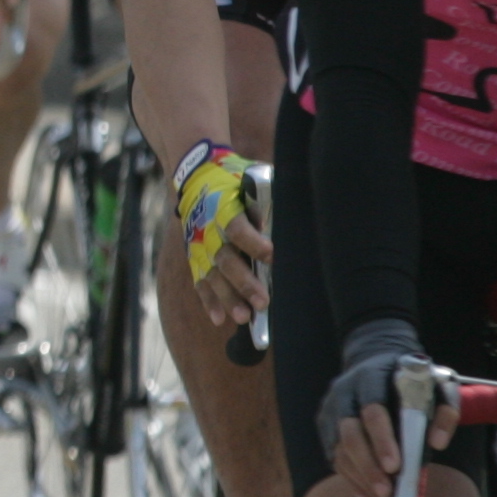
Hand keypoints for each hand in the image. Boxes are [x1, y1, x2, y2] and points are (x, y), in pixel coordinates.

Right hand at [170, 142, 275, 322]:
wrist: (196, 177)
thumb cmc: (234, 179)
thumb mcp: (251, 178)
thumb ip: (269, 195)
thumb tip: (301, 211)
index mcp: (222, 207)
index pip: (237, 228)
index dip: (253, 243)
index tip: (272, 256)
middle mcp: (208, 230)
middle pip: (225, 259)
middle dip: (244, 282)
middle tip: (263, 302)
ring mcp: (199, 246)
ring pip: (213, 276)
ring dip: (228, 298)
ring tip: (244, 318)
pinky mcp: (194, 257)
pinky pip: (200, 282)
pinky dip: (209, 301)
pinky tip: (220, 319)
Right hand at [316, 317, 448, 491]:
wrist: (374, 356)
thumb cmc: (410, 377)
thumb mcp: (437, 384)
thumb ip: (443, 410)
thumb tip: (437, 443)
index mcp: (369, 378)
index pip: (372, 410)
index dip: (382, 439)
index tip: (396, 466)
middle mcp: (343, 394)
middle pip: (349, 434)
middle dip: (368, 466)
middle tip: (386, 492)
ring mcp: (330, 412)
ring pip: (339, 450)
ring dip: (360, 478)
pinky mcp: (326, 429)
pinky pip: (335, 458)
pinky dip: (351, 480)